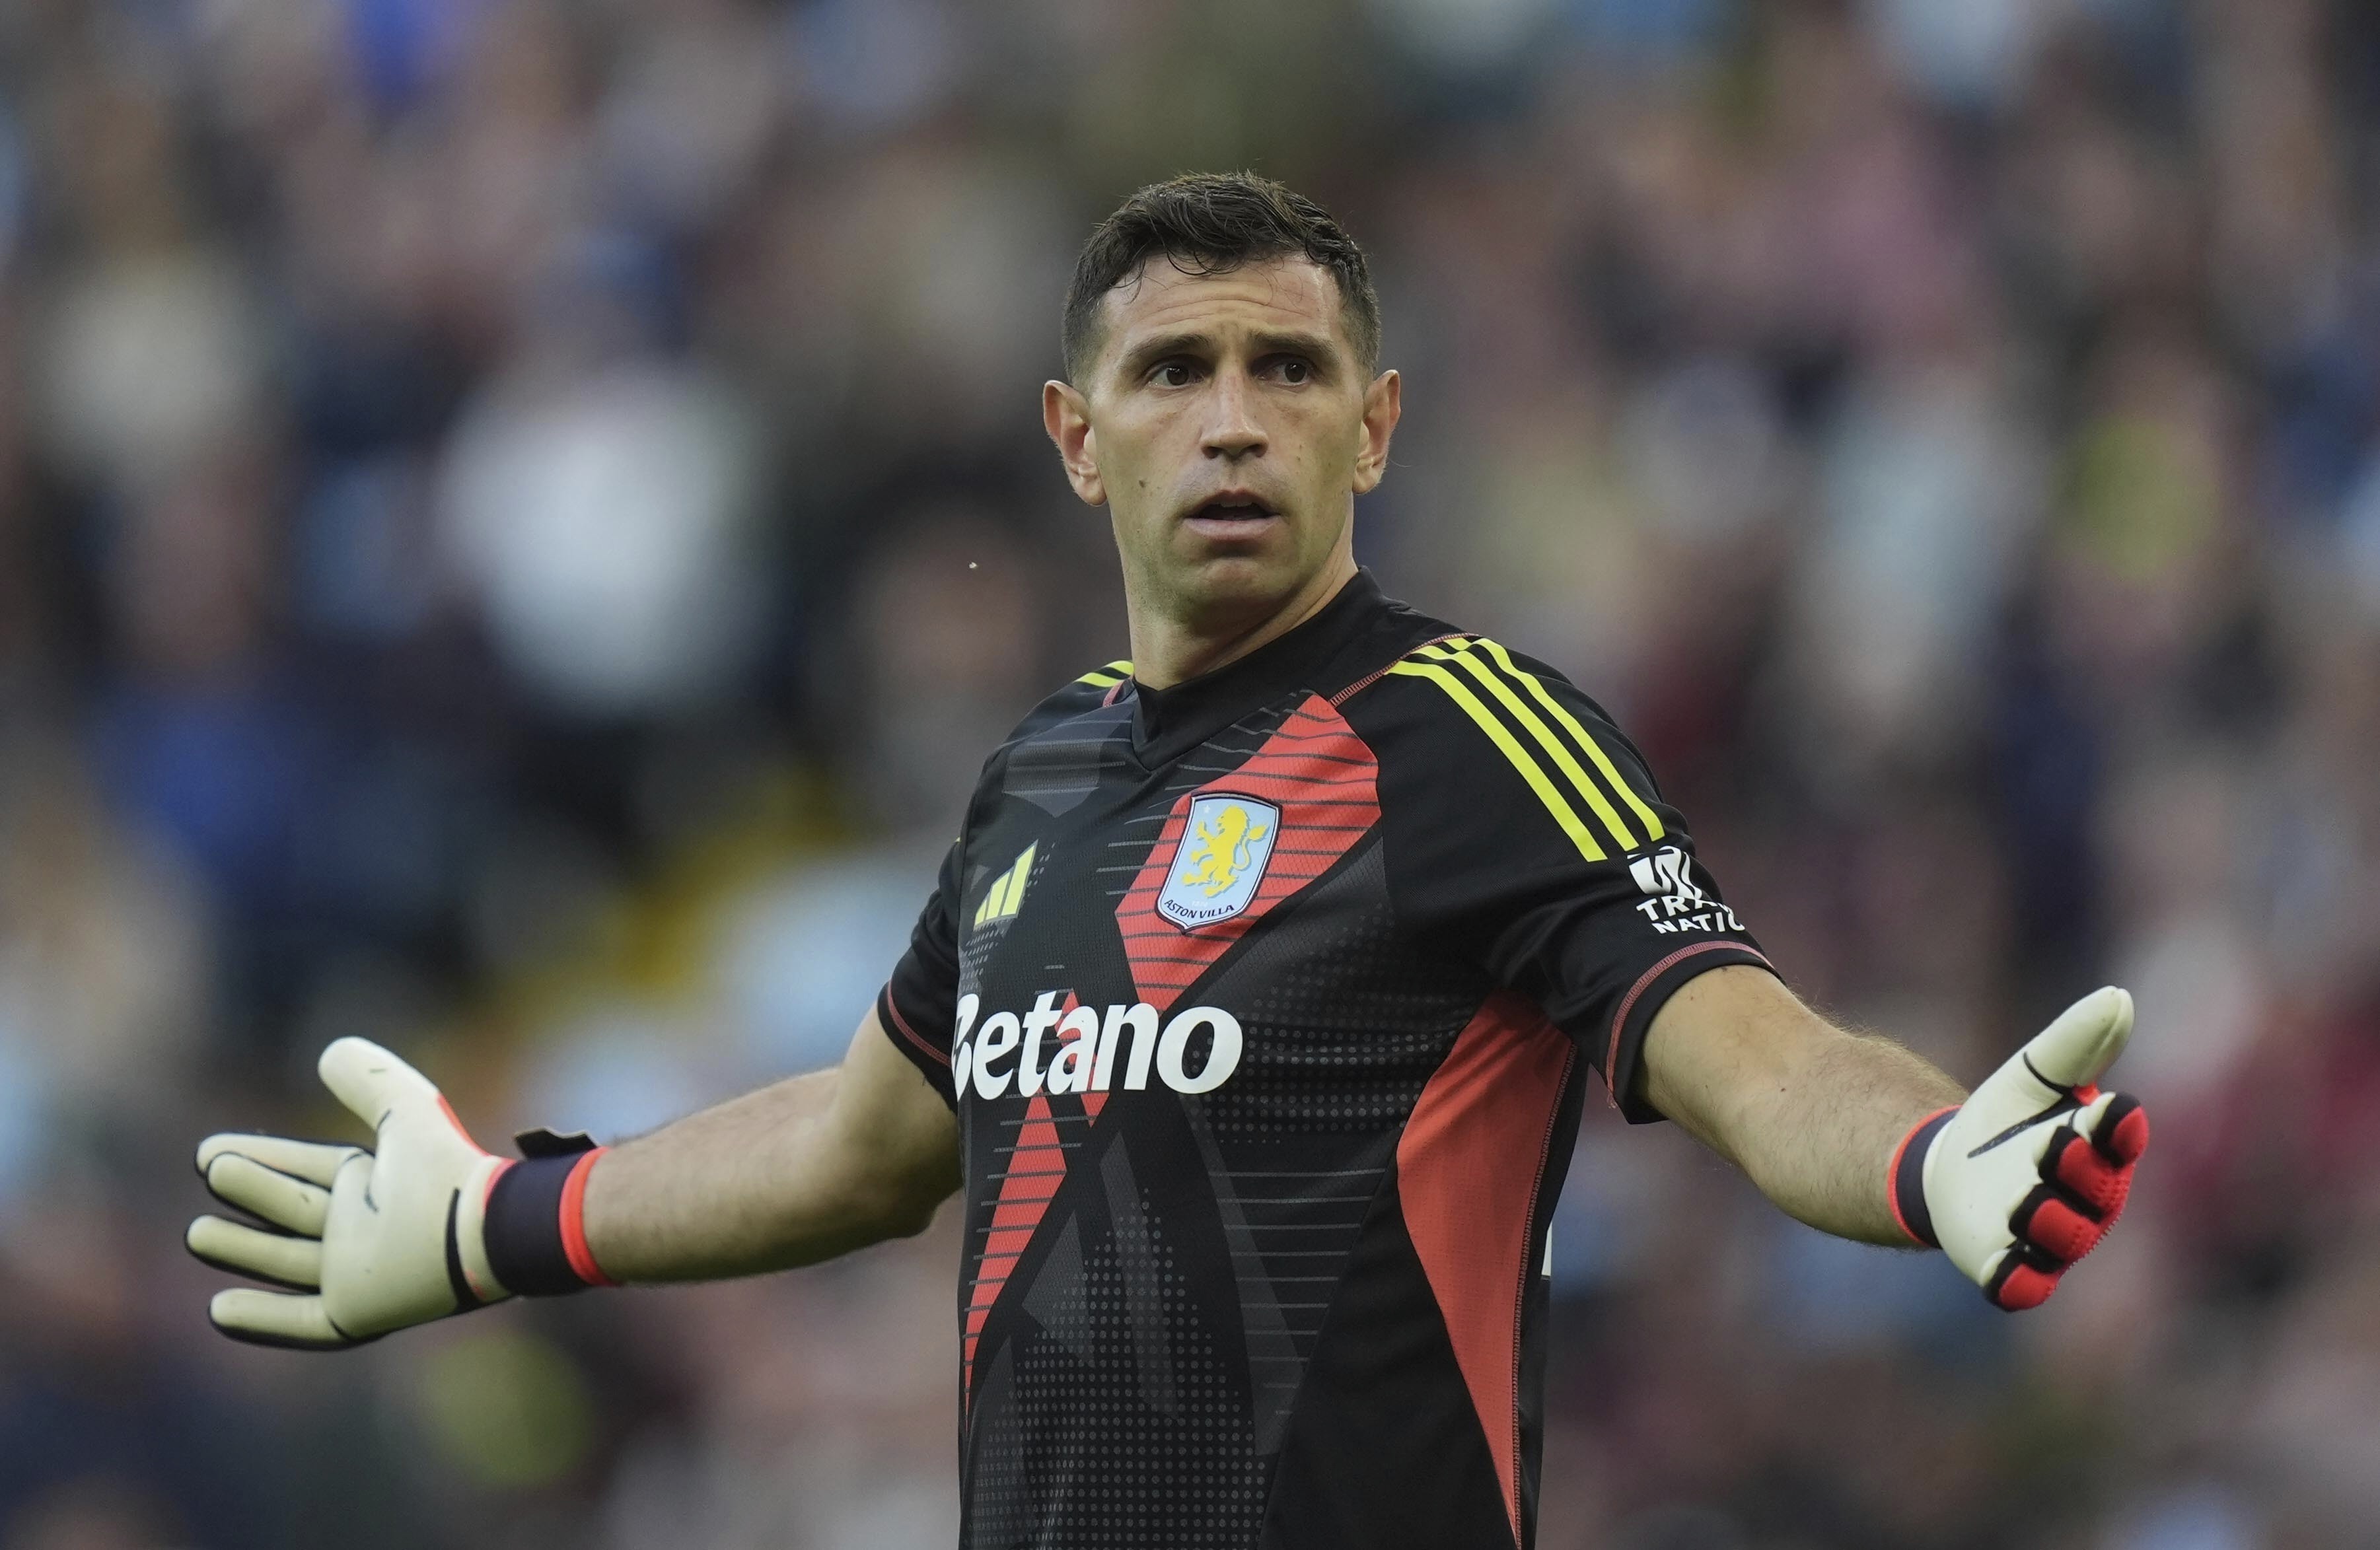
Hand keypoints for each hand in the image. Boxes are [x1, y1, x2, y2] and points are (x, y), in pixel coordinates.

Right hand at [187, 1038, 510, 1347]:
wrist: (479, 1227)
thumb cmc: (445, 1167)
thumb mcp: (404, 1108)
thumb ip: (369, 1078)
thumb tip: (328, 1051)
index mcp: (373, 1184)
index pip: (303, 1170)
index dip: (260, 1158)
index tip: (208, 1151)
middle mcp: (363, 1230)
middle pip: (291, 1213)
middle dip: (249, 1193)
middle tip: (209, 1170)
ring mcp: (360, 1274)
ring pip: (287, 1263)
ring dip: (243, 1250)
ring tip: (196, 1235)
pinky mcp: (361, 1312)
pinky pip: (303, 1321)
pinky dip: (263, 1319)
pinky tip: (219, 1310)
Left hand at [1900, 987, 2151, 1310]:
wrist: (1953, 1169)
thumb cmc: (2010, 1123)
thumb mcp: (2034, 1077)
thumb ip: (2075, 1043)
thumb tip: (2118, 996)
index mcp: (2102, 1151)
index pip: (2121, 1139)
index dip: (2120, 1129)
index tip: (2113, 1109)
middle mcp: (2088, 1202)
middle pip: (2095, 1191)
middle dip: (2078, 1169)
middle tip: (2057, 1142)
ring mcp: (2051, 1240)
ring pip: (2061, 1238)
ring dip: (2046, 1219)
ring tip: (2025, 1198)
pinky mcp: (2010, 1270)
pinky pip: (2021, 1286)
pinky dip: (2016, 1280)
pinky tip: (2003, 1268)